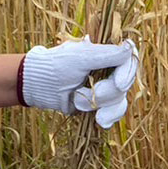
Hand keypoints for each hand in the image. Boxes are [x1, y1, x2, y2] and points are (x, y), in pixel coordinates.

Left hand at [20, 36, 138, 126]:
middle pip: (125, 83)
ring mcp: (105, 87)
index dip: (128, 73)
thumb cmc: (57, 65)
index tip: (119, 84)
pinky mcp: (99, 104)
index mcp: (106, 53)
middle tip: (90, 93)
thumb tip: (129, 47)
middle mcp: (109, 69)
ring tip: (79, 102)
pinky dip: (108, 117)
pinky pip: (114, 112)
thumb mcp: (81, 58)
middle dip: (107, 92)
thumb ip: (107, 54)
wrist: (39, 86)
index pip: (129, 60)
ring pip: (120, 100)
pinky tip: (100, 121)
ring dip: (101, 104)